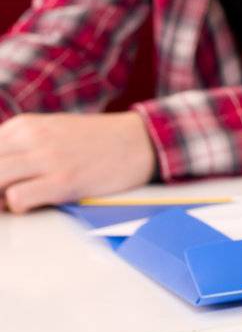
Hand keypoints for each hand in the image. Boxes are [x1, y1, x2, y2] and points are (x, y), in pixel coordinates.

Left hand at [0, 112, 156, 212]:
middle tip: (5, 197)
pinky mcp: (62, 181)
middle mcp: (31, 136)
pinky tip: (37, 202)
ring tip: (19, 199)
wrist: (137, 140)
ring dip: (1, 197)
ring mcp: (46, 158)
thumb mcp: (49, 132)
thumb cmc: (94, 142)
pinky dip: (20, 206)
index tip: (4, 184)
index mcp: (24, 125)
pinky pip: (17, 198)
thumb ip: (18, 149)